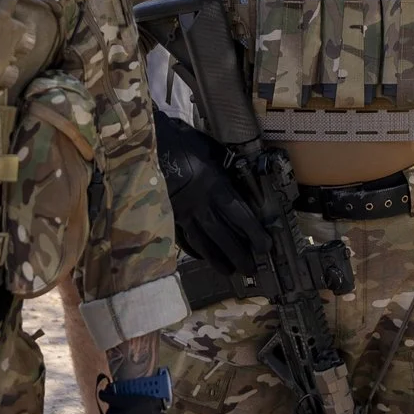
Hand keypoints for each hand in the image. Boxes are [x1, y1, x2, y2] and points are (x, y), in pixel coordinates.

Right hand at [154, 110, 271, 273]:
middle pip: (223, 235)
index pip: (239, 215)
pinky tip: (202, 256)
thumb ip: (225, 165)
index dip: (254, 233)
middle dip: (238, 254)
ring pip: (203, 241)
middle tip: (251, 270)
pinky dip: (195, 249)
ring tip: (230, 271)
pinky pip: (184, 236)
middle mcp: (201, 204)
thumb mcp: (210, 150)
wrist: (148, 147)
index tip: (265, 246)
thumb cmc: (182, 142)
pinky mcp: (169, 214)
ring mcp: (183, 212)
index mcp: (214, 186)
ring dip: (218, 258)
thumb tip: (240, 173)